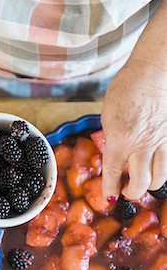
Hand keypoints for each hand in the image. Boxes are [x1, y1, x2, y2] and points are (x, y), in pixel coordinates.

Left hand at [101, 58, 166, 199]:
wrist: (153, 72)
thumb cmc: (127, 88)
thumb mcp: (108, 115)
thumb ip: (112, 139)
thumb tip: (116, 156)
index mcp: (120, 138)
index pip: (113, 173)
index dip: (110, 189)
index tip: (110, 197)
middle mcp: (142, 144)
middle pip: (141, 183)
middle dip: (132, 192)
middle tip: (126, 191)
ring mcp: (162, 141)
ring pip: (160, 177)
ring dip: (150, 184)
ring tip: (143, 180)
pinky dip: (162, 169)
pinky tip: (156, 165)